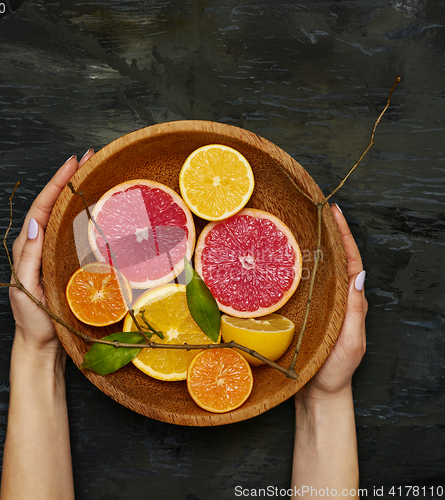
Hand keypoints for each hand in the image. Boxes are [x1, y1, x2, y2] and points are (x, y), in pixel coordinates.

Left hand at [9, 150, 93, 353]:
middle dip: (69, 178)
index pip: (42, 206)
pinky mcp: (68, 262)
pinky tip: (98, 208)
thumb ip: (28, 257)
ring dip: (78, 192)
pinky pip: (75, 233)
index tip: (73, 162)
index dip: (57, 183)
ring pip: (65, 215)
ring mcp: (56, 252)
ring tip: (94, 174)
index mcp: (28, 247)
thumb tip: (34, 223)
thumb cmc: (34, 319)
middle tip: (88, 158)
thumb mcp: (25, 288)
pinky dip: (85, 215)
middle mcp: (42, 244)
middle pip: (54, 204)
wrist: (43, 342)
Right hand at [296, 203, 367, 403]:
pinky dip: (300, 267)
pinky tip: (287, 259)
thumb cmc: (335, 370)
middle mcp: (338, 299)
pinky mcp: (307, 311)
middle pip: (337, 259)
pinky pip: (305, 284)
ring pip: (321, 270)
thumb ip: (355, 312)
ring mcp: (322, 304)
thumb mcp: (351, 341)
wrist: (318, 392)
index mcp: (352, 302)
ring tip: (302, 226)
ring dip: (315, 246)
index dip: (344, 236)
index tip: (335, 213)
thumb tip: (358, 277)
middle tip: (317, 211)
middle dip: (330, 233)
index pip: (351, 262)